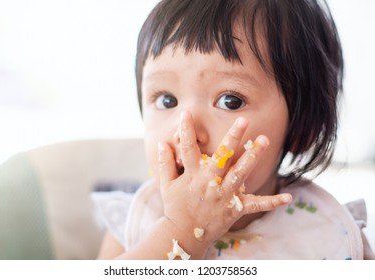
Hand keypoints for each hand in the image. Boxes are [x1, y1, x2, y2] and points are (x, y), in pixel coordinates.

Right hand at [157, 111, 291, 247]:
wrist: (183, 233)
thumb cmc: (175, 206)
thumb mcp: (166, 184)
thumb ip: (164, 163)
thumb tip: (161, 143)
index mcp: (192, 175)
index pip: (188, 149)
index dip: (186, 131)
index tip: (186, 113)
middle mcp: (209, 183)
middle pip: (222, 157)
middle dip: (233, 138)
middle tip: (244, 120)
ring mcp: (223, 196)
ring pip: (240, 174)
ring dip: (252, 157)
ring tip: (264, 140)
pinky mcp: (234, 209)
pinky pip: (255, 205)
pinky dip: (271, 202)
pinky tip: (288, 197)